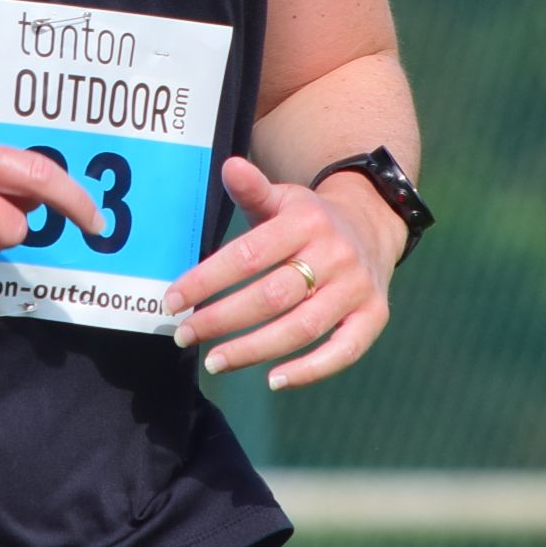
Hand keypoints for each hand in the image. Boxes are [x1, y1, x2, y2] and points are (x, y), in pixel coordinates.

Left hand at [161, 155, 395, 390]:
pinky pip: (343, 351)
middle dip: (222, 320)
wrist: (373, 225)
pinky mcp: (373, 316)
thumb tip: (229, 167)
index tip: (172, 301)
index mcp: (306, 222)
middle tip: (185, 335)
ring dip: (254, 350)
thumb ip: (253, 190)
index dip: (207, 280)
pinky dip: (309, 371)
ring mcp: (356, 288)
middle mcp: (335, 255)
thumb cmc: (310, 220)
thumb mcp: (283, 198)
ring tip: (214, 361)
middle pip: (272, 296)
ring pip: (302, 328)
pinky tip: (273, 380)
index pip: (248, 255)